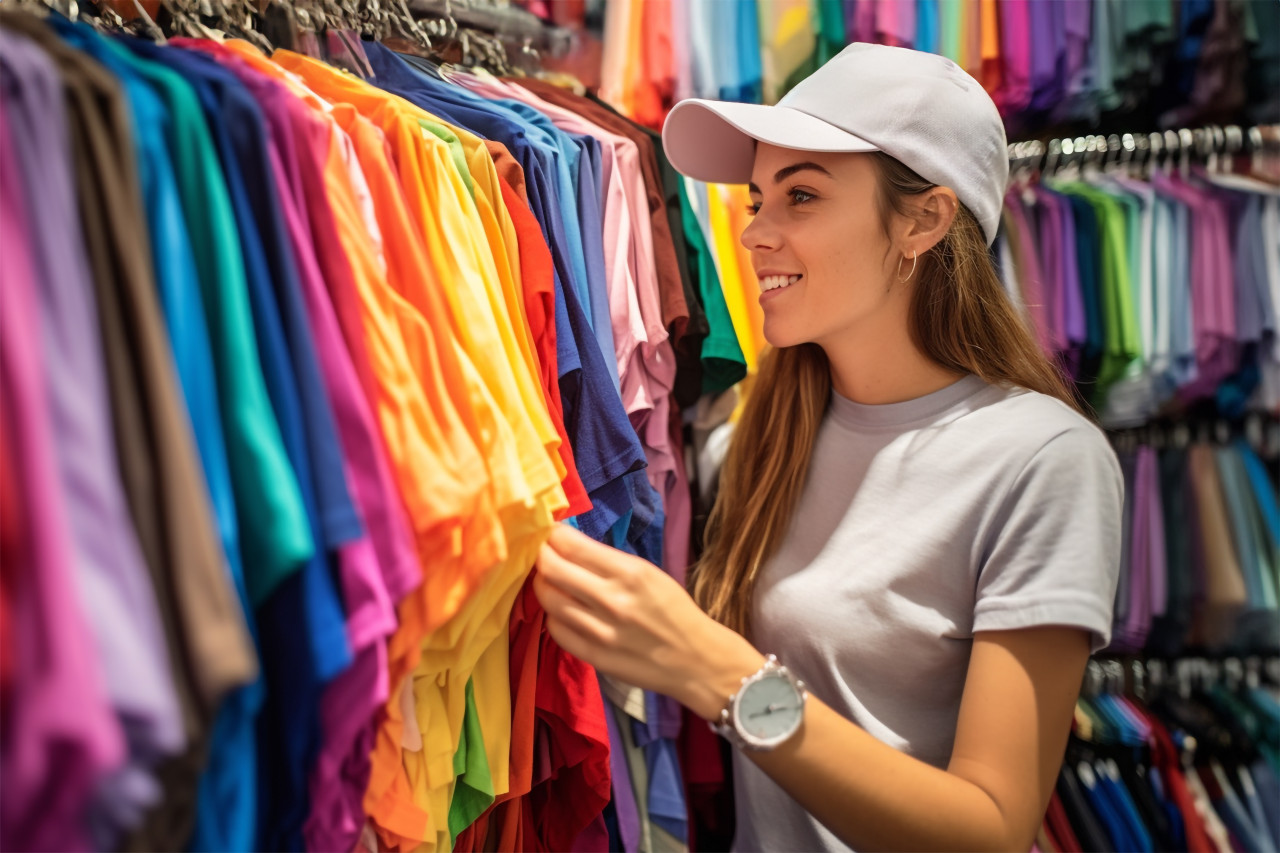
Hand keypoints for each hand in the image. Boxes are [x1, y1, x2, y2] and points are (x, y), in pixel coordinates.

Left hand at [533, 524, 764, 719]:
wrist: (695, 659)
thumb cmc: (673, 610)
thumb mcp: (648, 573)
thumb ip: (607, 560)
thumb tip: (568, 544)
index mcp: (629, 572)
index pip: (571, 545)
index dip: (553, 535)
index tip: (551, 534)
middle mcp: (611, 600)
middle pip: (551, 569)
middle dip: (541, 555)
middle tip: (542, 553)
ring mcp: (599, 631)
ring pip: (547, 599)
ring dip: (542, 584)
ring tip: (549, 580)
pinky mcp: (593, 656)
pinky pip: (556, 629)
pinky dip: (553, 615)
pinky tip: (562, 609)